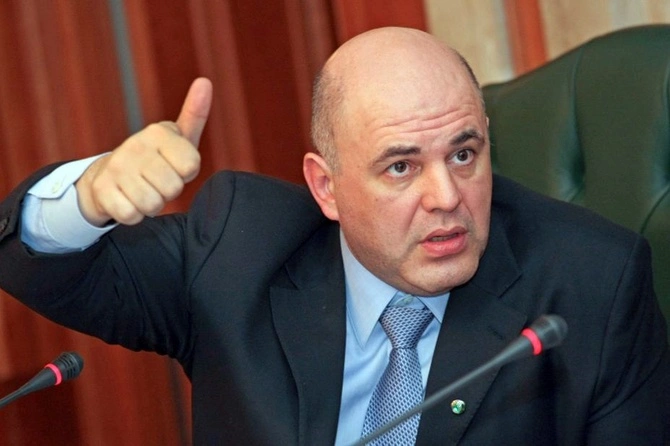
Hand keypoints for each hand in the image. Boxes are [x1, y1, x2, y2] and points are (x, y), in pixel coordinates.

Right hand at [76, 77, 212, 225]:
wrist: (108, 175)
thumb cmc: (155, 158)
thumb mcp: (178, 137)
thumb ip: (194, 113)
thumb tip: (205, 81)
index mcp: (159, 132)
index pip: (191, 167)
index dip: (186, 173)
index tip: (175, 166)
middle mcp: (135, 146)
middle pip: (173, 188)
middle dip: (169, 192)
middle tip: (158, 181)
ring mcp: (116, 168)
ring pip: (153, 204)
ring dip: (152, 205)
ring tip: (144, 190)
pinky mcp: (102, 190)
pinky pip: (131, 216)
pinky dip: (134, 215)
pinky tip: (128, 200)